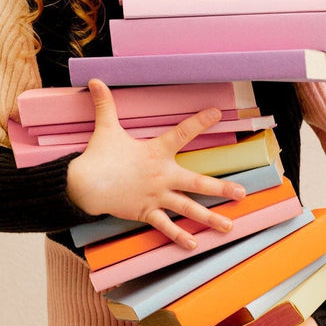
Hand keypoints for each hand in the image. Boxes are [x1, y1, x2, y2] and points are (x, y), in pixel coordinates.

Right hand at [66, 79, 245, 247]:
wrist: (84, 185)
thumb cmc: (98, 156)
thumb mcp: (106, 128)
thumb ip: (105, 104)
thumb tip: (95, 81)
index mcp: (156, 153)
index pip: (183, 133)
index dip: (200, 121)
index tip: (217, 112)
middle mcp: (162, 176)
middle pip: (197, 183)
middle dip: (221, 188)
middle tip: (241, 193)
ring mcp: (156, 197)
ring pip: (188, 209)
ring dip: (210, 218)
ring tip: (229, 227)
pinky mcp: (146, 212)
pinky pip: (166, 226)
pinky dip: (179, 236)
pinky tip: (194, 245)